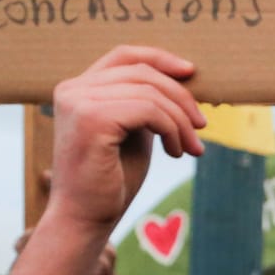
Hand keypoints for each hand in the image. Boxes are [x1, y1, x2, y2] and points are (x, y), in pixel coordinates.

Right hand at [47, 46, 204, 236]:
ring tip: (190, 148)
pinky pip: (148, 110)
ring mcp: (78, 102)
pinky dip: (171, 129)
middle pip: (142, 73)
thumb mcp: (133, 133)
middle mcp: (72, 89)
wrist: (85, 219)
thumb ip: (146, 105)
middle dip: (181, 98)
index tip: (192, 72)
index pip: (124, 55)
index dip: (160, 58)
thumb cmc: (111, 181)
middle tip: (202, 127)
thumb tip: (182, 80)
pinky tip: (175, 152)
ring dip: (180, 121)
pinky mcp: (91, 119)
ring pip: (150, 93)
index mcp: (78, 89)